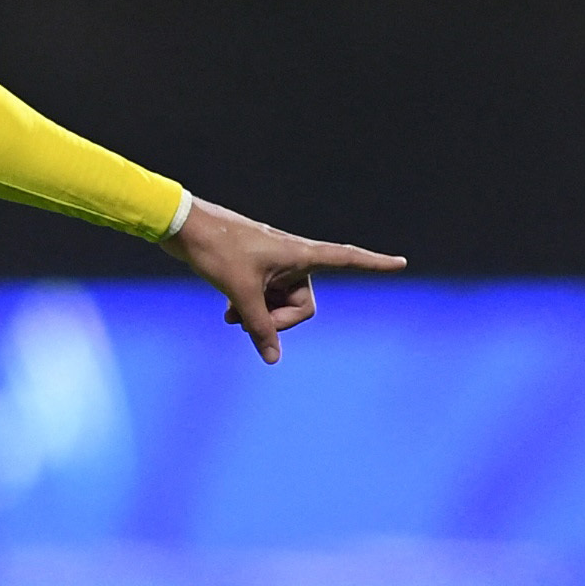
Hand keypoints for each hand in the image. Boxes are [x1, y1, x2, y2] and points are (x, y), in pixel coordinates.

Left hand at [161, 197, 404, 363]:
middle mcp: (292, 257)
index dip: (374, 264)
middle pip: (302, 304)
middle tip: (246, 322)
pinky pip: (264, 298)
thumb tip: (273, 359)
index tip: (401, 263)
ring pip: (279, 304)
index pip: (347, 258)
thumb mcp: (241, 293)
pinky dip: (251, 308)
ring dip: (259, 316)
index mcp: (300, 254)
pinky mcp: (255, 268)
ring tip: (231, 317)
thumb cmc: (216, 250)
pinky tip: (229, 314)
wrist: (182, 226)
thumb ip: (260, 328)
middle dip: (278, 320)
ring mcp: (273, 264)